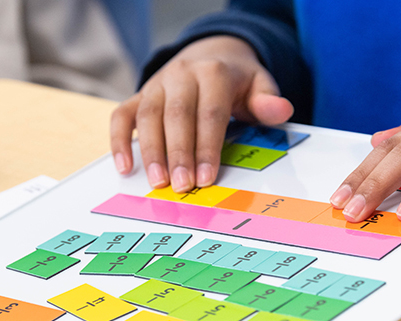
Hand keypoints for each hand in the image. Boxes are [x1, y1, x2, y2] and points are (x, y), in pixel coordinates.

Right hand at [111, 36, 293, 190]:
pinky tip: (125, 167)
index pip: (210, 113)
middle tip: (181, 185)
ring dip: (151, 151)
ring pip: (148, 116)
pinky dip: (119, 140)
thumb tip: (281, 110)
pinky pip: (122, 115)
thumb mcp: (259, 84)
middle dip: (179, 153)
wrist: (211, 54)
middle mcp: (182, 75)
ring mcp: (158, 84)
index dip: (208, 147)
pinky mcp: (140, 95)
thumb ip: (268, 101)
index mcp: (214, 73)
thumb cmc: (236, 80)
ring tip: (158, 181)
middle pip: (177, 115)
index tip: (207, 176)